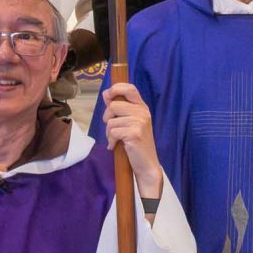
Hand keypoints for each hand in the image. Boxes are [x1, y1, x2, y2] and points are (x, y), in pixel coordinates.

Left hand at [99, 81, 163, 197]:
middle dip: (107, 118)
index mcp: (142, 107)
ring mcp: (140, 123)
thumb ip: (121, 108)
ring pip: (111, 121)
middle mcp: (142, 112)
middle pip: (113, 106)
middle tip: (113, 128)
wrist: (147, 164)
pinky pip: (112, 132)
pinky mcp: (134, 133)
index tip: (107, 97)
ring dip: (109, 132)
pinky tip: (116, 145)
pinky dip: (111, 141)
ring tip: (116, 139)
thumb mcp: (131, 122)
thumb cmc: (136, 143)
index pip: (129, 88)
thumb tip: (106, 94)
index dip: (115, 89)